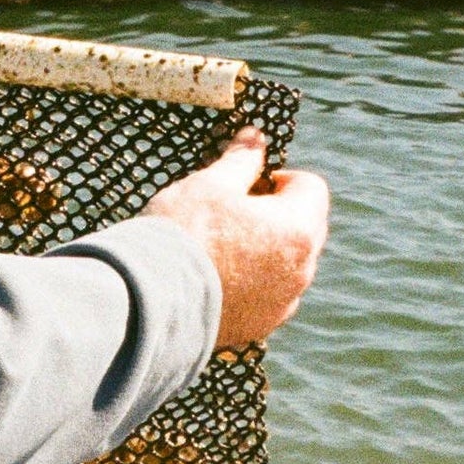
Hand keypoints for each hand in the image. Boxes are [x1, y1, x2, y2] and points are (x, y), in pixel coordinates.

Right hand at [145, 127, 329, 348]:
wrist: (152, 302)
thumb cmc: (185, 235)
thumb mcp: (209, 185)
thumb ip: (240, 161)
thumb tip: (255, 137)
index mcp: (297, 228)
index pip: (311, 187)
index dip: (280, 178)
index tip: (247, 185)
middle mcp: (300, 269)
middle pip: (304, 227)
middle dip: (277, 215)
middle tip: (231, 213)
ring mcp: (282, 302)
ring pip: (286, 265)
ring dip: (265, 251)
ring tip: (217, 248)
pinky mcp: (260, 326)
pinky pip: (268, 296)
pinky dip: (251, 285)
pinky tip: (213, 278)